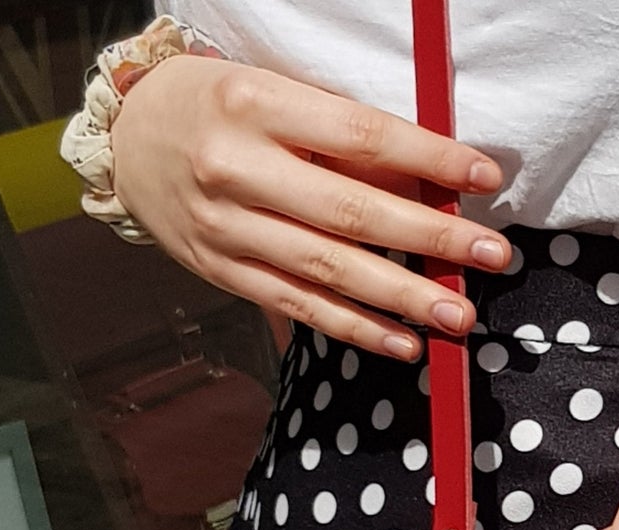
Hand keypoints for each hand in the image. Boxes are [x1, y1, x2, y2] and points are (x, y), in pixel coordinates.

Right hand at [110, 54, 510, 359]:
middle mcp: (236, 168)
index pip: (360, 135)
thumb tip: (433, 182)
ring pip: (328, 270)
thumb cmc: (221, 109)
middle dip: (430, 237)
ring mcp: (226, 228)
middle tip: (490, 255)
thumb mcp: (278, 97)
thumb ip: (347, 140)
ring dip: (403, 297)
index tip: (484, 177)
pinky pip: (300, 308)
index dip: (429, 159)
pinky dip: (356, 329)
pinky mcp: (223, 273)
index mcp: (255, 105)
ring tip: (458, 313)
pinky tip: (403, 342)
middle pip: (350, 212)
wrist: (127, 139)